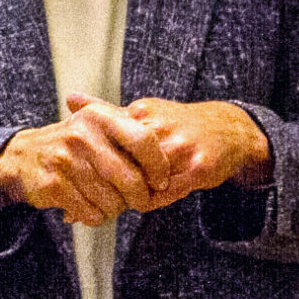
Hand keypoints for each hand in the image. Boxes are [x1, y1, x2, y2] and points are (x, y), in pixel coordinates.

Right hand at [0, 109, 160, 225]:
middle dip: (139, 197)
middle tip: (137, 201)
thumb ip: (132, 136)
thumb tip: (174, 161)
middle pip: (131, 179)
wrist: (22, 157)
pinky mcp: (54, 185)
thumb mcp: (96, 126)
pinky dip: (95, 216)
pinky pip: (91, 213)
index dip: (158, 165)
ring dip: (114, 209)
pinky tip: (87, 206)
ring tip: (105, 201)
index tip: (160, 180)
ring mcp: (66, 160)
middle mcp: (82, 135)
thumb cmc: (73, 145)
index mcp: (98, 116)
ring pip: (112, 201)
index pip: (144, 140)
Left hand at [68, 96, 271, 205]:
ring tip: (126, 201)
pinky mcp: (199, 167)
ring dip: (133, 195)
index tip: (83, 177)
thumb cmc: (176, 124)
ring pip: (144, 182)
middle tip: (101, 197)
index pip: (106, 142)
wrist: (229, 130)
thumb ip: (105, 108)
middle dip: (111, 184)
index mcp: (141, 113)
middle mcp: (159, 127)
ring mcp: (181, 147)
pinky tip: (151, 199)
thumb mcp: (142, 111)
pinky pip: (168, 193)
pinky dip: (155, 200)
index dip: (94, 164)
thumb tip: (69, 97)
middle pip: (123, 166)